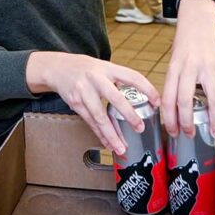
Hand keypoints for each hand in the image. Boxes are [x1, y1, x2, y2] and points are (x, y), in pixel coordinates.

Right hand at [25, 51, 159, 153]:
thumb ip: (119, 80)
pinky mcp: (76, 103)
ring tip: (122, 147)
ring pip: (100, 116)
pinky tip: (108, 144)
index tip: (157, 102)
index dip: (146, 89)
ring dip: (111, 134)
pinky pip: (90, 122)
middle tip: (140, 127)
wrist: (57, 68)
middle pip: (115, 98)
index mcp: (107, 68)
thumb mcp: (103, 67)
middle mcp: (95, 78)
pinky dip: (100, 135)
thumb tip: (142, 96)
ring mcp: (84, 92)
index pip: (132, 76)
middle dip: (129, 114)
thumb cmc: (85, 69)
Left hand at [162, 0, 214, 139]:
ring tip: (213, 132)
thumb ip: (175, 83)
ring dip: (213, 120)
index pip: (169, 98)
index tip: (172, 130)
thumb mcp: (174, 62)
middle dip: (187, 122)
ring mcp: (208, 67)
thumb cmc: (185, 43)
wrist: (199, 21)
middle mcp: (190, 67)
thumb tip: (174, 110)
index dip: (170, 118)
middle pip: (186, 101)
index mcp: (174, 67)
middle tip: (188, 134)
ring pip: (211, 99)